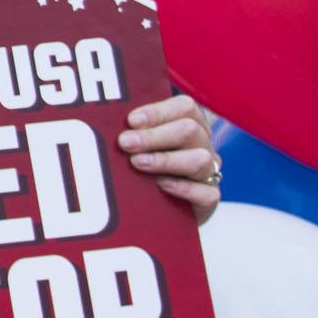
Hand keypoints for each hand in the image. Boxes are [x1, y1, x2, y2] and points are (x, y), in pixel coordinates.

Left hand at [120, 95, 221, 225]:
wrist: (162, 210)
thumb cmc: (147, 169)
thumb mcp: (141, 146)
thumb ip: (134, 133)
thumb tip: (107, 123)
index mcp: (190, 123)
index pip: (184, 107)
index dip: (158, 111)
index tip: (131, 120)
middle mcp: (202, 145)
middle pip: (189, 130)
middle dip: (154, 135)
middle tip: (125, 143)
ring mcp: (209, 172)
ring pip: (199, 160)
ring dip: (166, 160)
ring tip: (138, 163)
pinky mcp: (210, 199)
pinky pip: (206, 193)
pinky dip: (183, 188)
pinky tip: (161, 185)